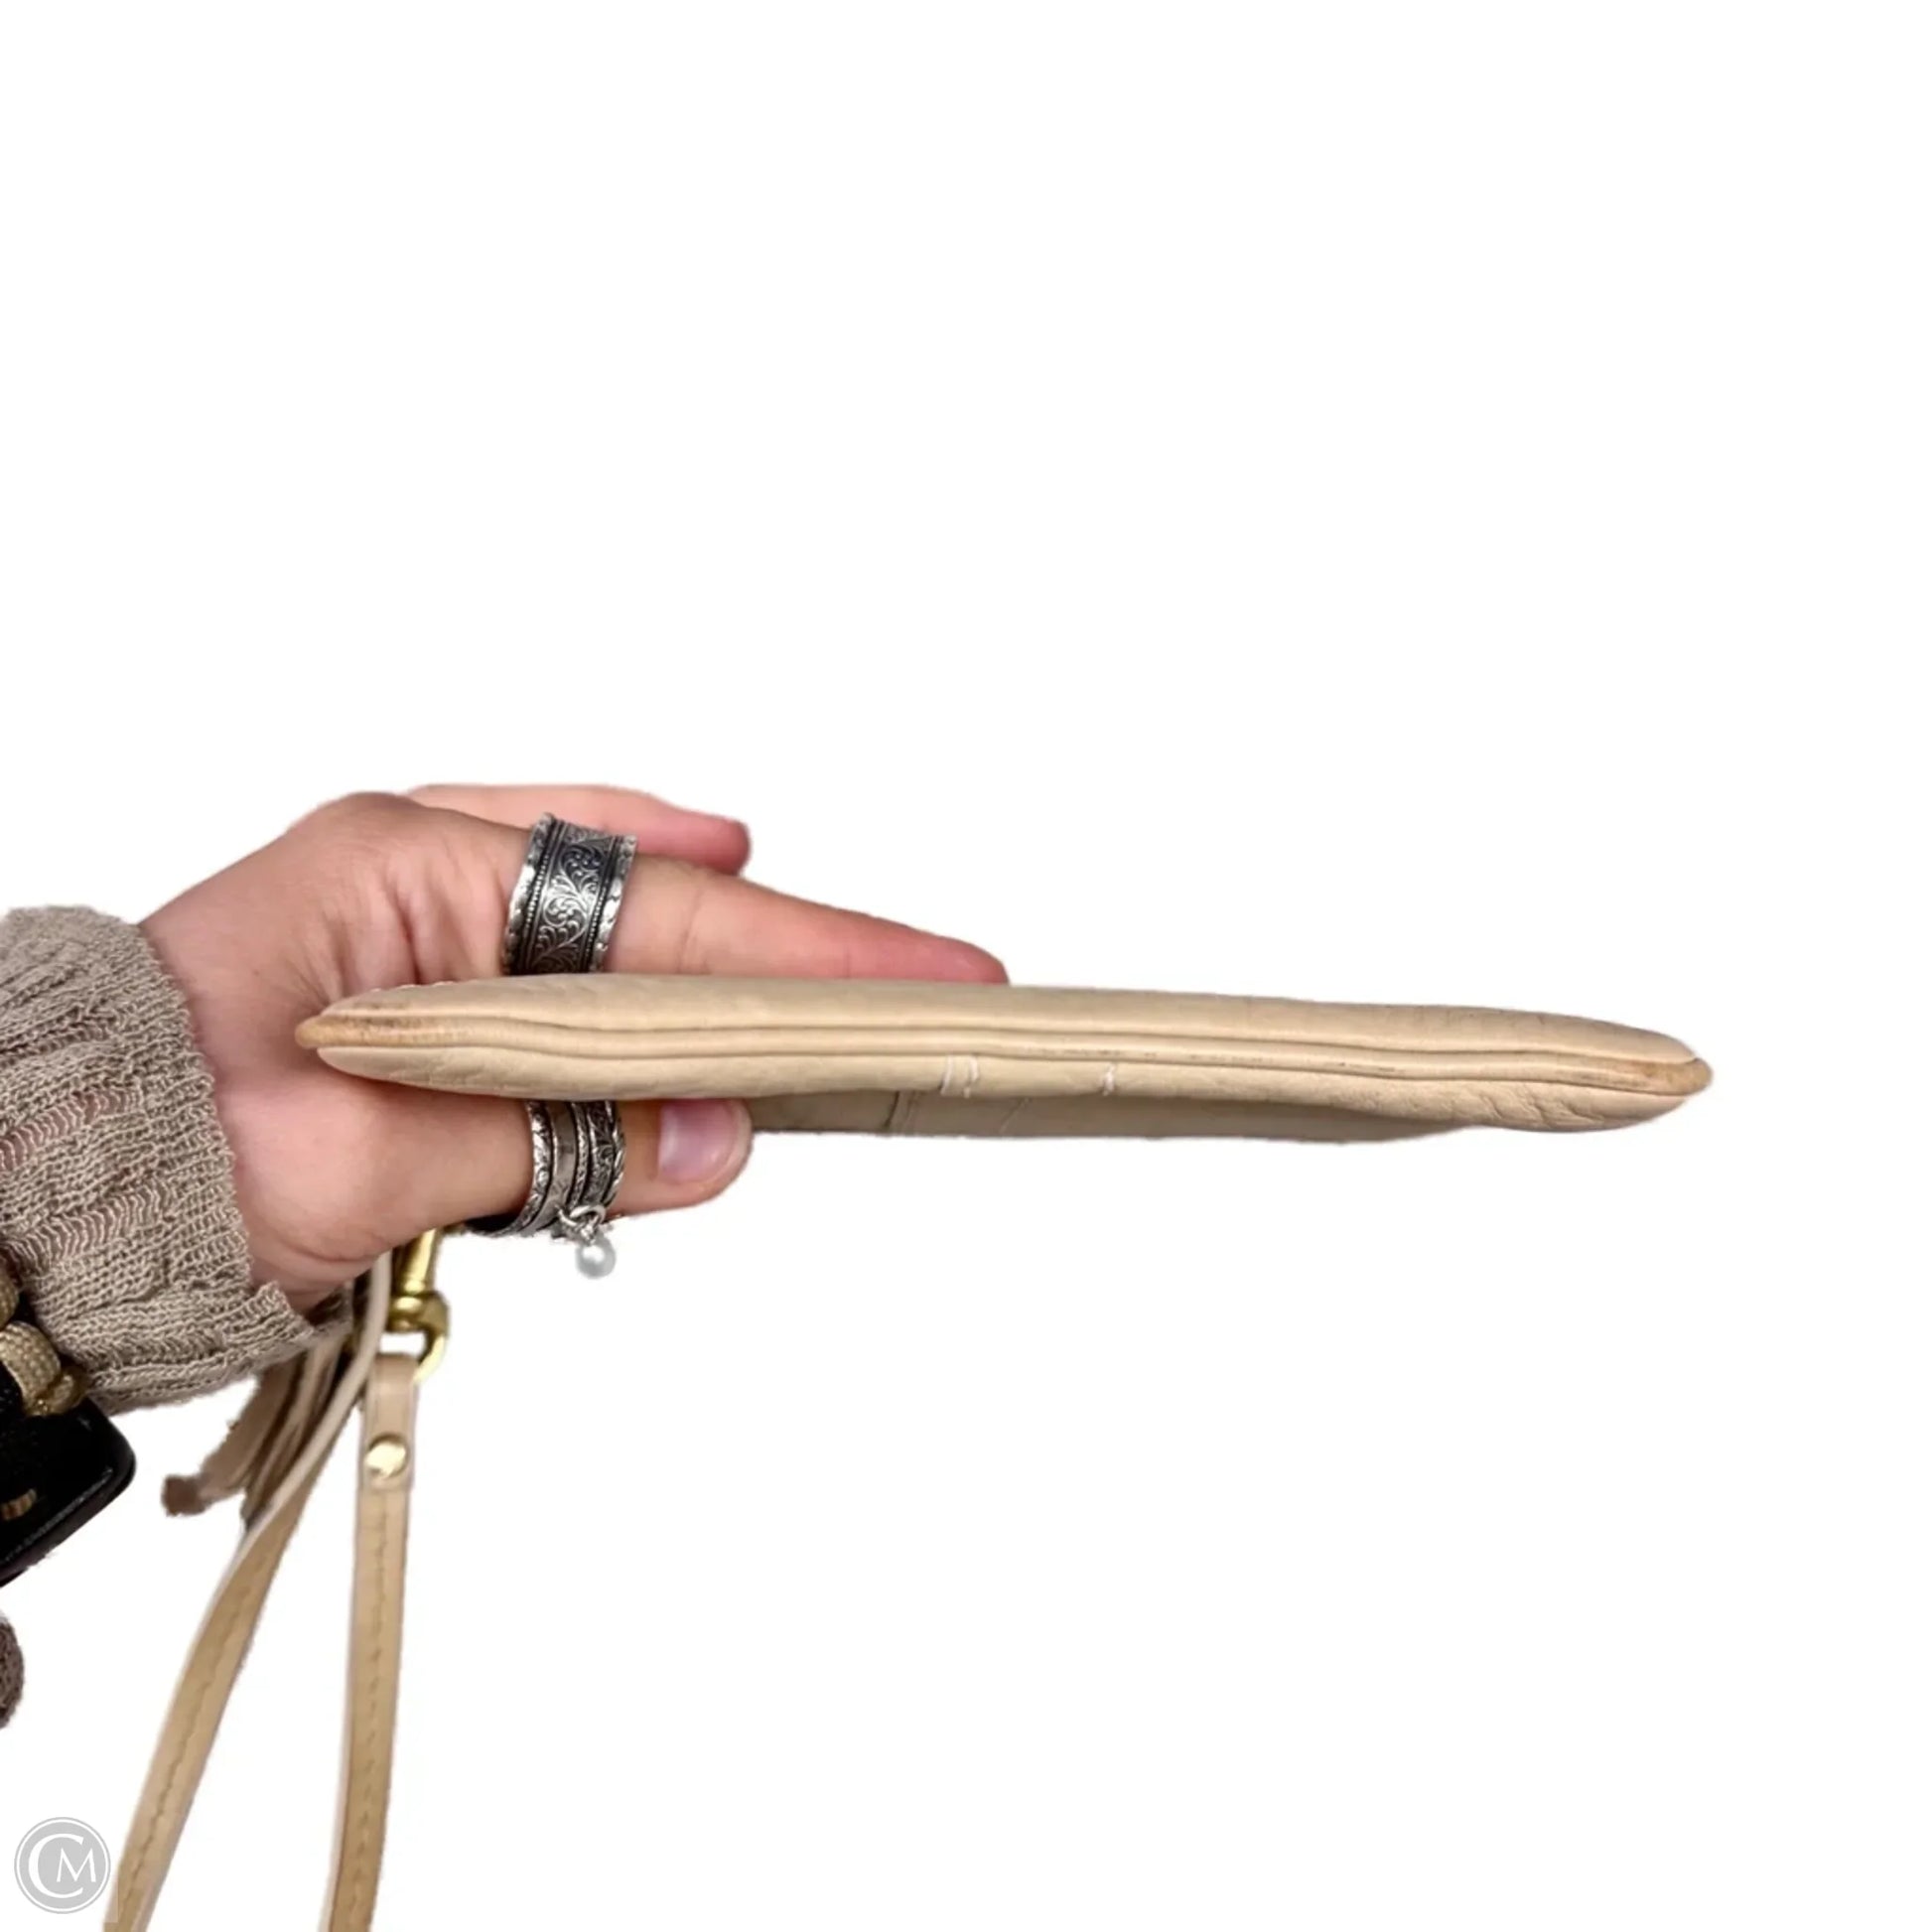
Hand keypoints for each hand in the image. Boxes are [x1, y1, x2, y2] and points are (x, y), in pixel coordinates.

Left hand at [142, 787, 1004, 1310]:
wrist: (31, 1208)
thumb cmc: (143, 1158)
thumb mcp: (360, 1158)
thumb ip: (548, 1138)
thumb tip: (717, 1135)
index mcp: (406, 873)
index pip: (664, 912)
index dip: (812, 952)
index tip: (931, 974)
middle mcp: (425, 884)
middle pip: (662, 903)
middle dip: (789, 943)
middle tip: (915, 987)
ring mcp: (428, 942)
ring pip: (624, 943)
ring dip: (725, 983)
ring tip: (838, 1005)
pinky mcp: (430, 1017)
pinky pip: (572, 1004)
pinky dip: (649, 1023)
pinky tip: (700, 1038)